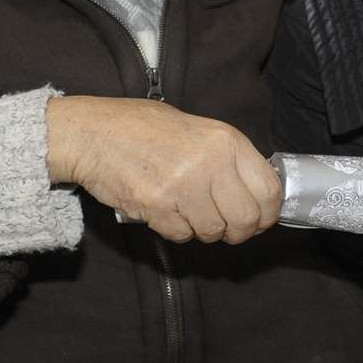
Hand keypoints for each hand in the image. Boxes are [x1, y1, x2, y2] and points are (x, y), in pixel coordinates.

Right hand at [45, 95, 280, 243]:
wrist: (93, 132)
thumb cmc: (142, 127)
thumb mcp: (197, 128)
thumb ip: (227, 157)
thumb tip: (254, 190)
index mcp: (225, 140)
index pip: (269, 190)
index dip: (267, 213)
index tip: (258, 218)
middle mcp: (209, 163)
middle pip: (246, 220)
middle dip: (238, 231)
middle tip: (226, 227)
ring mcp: (183, 186)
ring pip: (213, 232)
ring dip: (203, 230)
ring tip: (188, 212)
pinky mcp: (157, 206)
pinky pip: (181, 235)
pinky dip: (176, 230)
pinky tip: (166, 210)